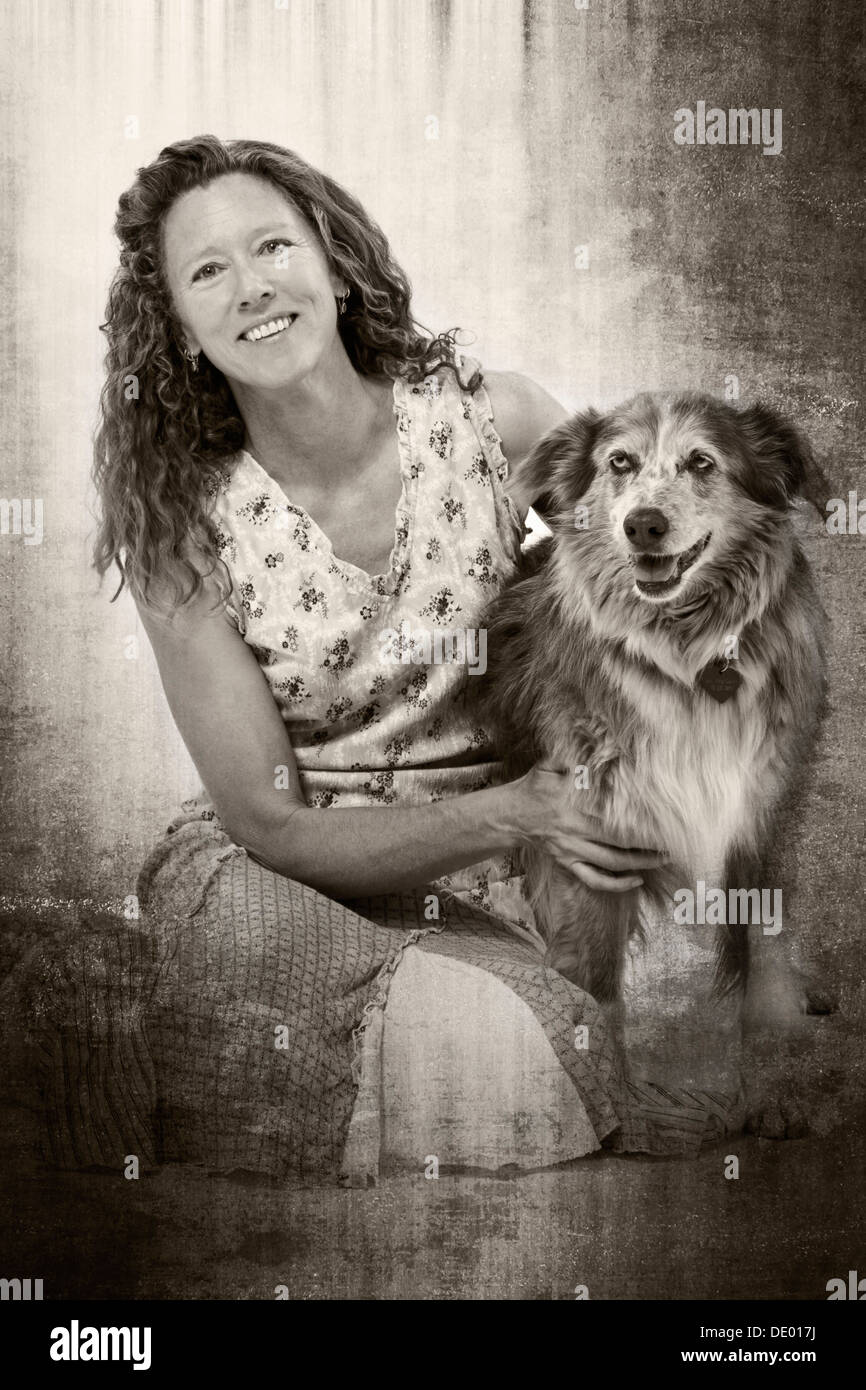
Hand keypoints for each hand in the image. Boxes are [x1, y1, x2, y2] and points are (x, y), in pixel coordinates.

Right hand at [500, 763, 668, 892]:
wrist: (510, 815)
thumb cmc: (534, 787)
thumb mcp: (548, 765)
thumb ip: (571, 757)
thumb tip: (596, 744)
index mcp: (572, 806)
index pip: (612, 816)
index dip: (638, 821)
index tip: (662, 820)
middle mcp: (574, 831)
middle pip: (619, 844)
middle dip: (648, 846)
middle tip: (672, 844)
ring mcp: (572, 851)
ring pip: (612, 863)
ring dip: (640, 864)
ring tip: (663, 859)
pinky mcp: (568, 863)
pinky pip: (595, 879)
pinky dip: (616, 884)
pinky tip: (636, 880)